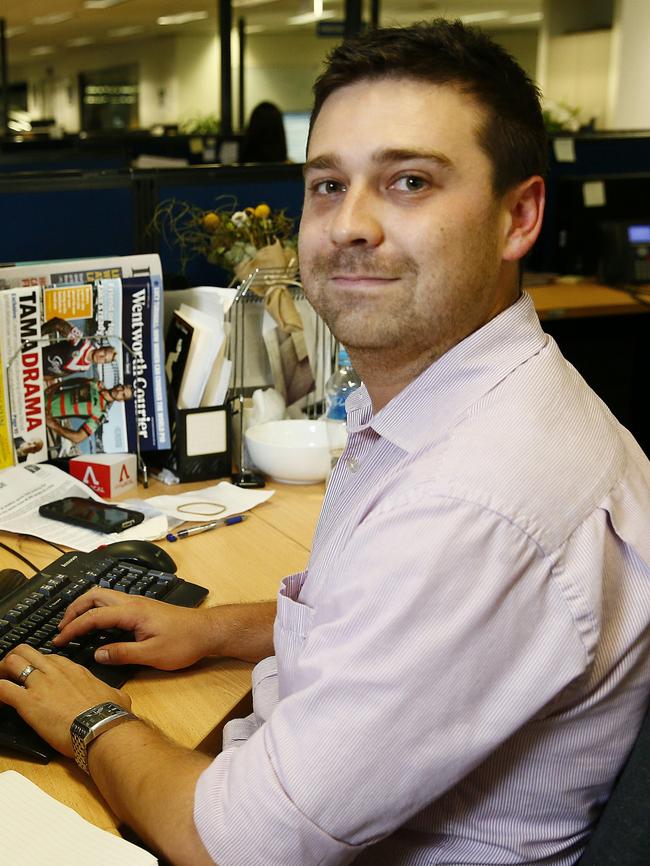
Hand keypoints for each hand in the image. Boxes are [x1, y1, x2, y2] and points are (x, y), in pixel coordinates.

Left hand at [0, 645, 129, 756]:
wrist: (102, 728)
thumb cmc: (110, 715)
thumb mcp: (115, 695)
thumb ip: (110, 691)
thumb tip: (116, 696)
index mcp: (74, 670)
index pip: (49, 658)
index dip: (38, 665)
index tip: (35, 675)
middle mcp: (55, 672)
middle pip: (26, 651)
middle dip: (14, 660)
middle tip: (10, 674)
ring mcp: (41, 685)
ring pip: (11, 662)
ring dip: (2, 671)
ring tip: (1, 683)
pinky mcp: (28, 702)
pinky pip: (2, 688)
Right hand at [54, 588, 213, 669]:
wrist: (208, 631)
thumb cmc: (185, 642)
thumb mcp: (152, 654)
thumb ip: (123, 654)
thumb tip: (97, 654)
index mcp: (132, 612)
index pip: (93, 616)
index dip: (73, 628)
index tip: (59, 641)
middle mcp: (133, 602)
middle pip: (94, 596)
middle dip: (74, 610)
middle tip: (61, 628)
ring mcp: (139, 603)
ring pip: (104, 596)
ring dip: (85, 608)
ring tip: (74, 625)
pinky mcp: (144, 608)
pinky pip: (113, 603)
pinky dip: (98, 610)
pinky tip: (97, 624)